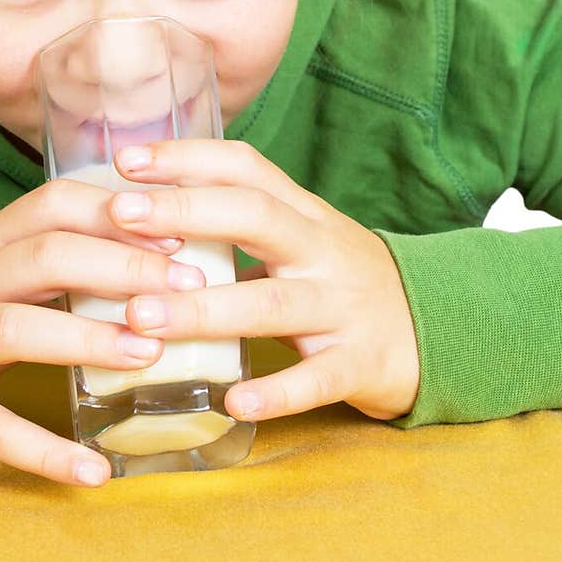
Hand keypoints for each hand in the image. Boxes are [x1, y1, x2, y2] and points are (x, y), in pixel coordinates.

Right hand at [0, 179, 204, 485]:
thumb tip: (160, 247)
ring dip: (88, 339)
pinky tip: (94, 472)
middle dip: (121, 267)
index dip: (116, 213)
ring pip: (17, 329)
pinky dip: (44, 452)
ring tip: (151, 352)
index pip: (53, 204)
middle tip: (188, 288)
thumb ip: (57, 251)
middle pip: (44, 256)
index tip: (179, 229)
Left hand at [108, 139, 419, 422]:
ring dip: (203, 309)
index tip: (125, 161)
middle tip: (119, 216)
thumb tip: (138, 217)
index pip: (244, 168)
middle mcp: (322, 250)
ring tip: (141, 319)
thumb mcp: (299, 239)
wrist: (443, 329)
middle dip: (184, 211)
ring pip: (272, 303)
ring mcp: (344, 306)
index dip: (186, 159)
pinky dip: (276, 392)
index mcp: (302, 214)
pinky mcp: (362, 362)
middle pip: (255, 216)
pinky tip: (232, 402)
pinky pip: (317, 379)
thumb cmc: (341, 282)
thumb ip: (235, 226)